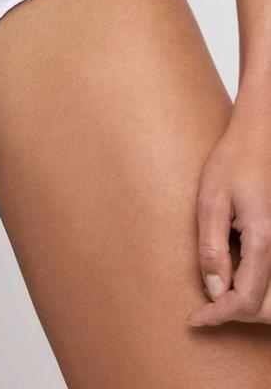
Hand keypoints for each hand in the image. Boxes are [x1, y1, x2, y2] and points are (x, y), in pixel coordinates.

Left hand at [187, 101, 270, 325]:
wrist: (260, 138)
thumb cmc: (232, 162)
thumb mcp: (210, 201)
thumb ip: (211, 248)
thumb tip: (213, 290)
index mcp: (264, 240)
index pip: (246, 299)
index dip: (219, 315)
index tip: (194, 319)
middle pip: (267, 307)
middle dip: (235, 314)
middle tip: (204, 308)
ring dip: (250, 305)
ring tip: (218, 297)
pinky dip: (259, 290)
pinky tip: (234, 279)